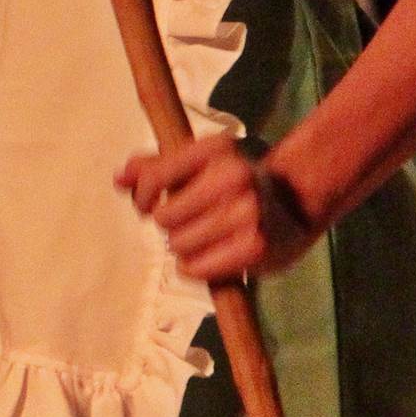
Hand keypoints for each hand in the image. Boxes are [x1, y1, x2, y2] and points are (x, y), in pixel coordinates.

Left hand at [115, 134, 317, 282]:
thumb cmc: (233, 184)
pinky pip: (196, 268)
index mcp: (216, 148)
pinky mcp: (255, 246)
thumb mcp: (199, 163)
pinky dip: (194, 267)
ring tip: (202, 238)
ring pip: (178, 244)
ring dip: (182, 248)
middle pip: (164, 218)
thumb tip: (119, 179)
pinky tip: (209, 257)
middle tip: (189, 222)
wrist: (296, 206)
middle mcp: (234, 176)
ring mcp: (248, 212)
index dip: (142, 197)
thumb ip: (154, 168)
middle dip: (169, 225)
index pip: (154, 177)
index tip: (147, 205)